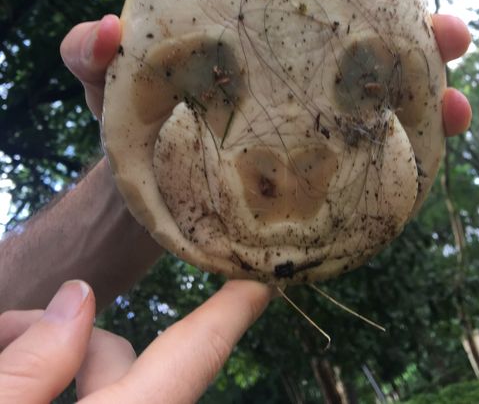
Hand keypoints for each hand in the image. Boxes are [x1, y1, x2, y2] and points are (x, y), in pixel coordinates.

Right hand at [0, 279, 271, 402]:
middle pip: (119, 358)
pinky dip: (56, 382)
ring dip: (54, 356)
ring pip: (103, 378)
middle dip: (69, 330)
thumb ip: (34, 364)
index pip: (193, 357)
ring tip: (2, 338)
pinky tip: (14, 372)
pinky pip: (92, 399)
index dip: (232, 311)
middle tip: (5, 325)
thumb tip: (77, 296)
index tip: (263, 276)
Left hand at [60, 0, 470, 135]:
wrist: (142, 190)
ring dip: (429, 85)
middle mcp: (290, 53)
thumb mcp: (107, 79)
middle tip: (448, 29)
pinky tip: (436, 143)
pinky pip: (372, 144)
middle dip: (416, 21)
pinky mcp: (317, 154)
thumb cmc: (130, 116)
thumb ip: (92, 51)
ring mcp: (307, 104)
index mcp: (250, 17)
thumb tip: (109, 33)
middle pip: (366, 25)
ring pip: (384, 84)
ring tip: (458, 100)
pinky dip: (409, 141)